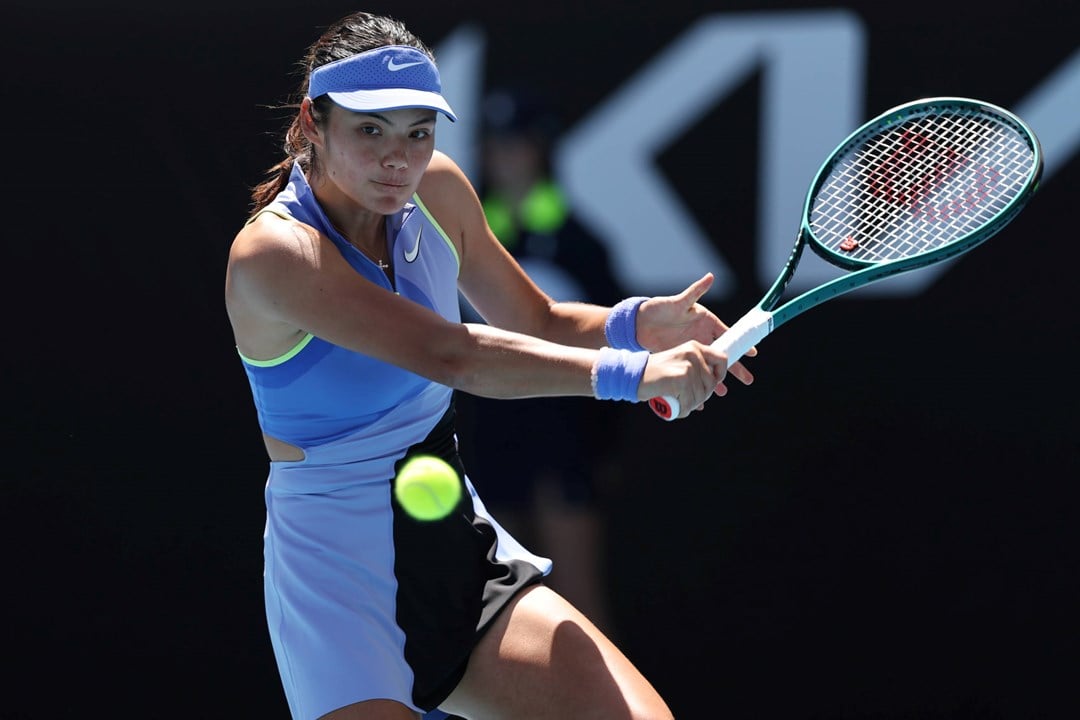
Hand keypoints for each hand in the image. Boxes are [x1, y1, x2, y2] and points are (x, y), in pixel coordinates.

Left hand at [635, 273, 755, 389]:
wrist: (638, 324)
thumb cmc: (659, 308)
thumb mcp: (678, 302)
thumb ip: (695, 292)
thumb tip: (710, 277)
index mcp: (706, 322)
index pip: (727, 335)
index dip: (740, 345)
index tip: (753, 354)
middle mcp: (702, 337)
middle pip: (722, 355)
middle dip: (735, 368)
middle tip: (748, 380)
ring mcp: (692, 350)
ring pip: (708, 367)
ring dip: (716, 380)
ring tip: (722, 393)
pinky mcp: (681, 359)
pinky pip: (693, 373)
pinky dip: (696, 383)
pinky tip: (699, 397)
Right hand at [638, 340, 729, 418]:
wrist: (633, 374)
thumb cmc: (654, 373)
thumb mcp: (678, 362)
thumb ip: (696, 368)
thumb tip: (716, 385)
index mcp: (695, 347)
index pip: (722, 360)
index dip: (720, 376)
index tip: (711, 385)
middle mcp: (694, 353)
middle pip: (712, 384)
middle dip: (700, 396)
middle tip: (684, 398)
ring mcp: (688, 366)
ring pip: (701, 396)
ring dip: (689, 405)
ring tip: (675, 401)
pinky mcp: (682, 379)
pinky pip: (690, 403)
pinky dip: (682, 409)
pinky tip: (672, 406)